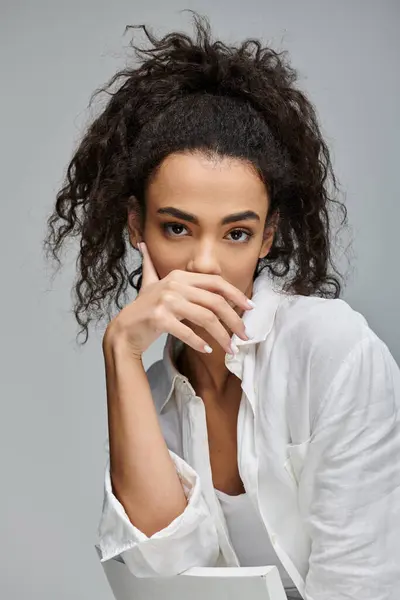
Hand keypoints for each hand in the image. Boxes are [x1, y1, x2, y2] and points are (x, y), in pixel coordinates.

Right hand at [103, 241, 253, 357]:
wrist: (123, 330)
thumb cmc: (142, 308)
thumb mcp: (150, 283)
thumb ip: (152, 266)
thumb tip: (143, 246)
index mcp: (179, 276)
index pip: (216, 283)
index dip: (236, 294)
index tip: (250, 308)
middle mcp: (174, 285)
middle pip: (215, 302)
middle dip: (234, 320)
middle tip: (244, 336)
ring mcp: (166, 301)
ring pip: (205, 318)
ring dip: (222, 336)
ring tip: (231, 349)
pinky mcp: (159, 318)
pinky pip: (186, 332)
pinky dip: (199, 343)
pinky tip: (207, 350)